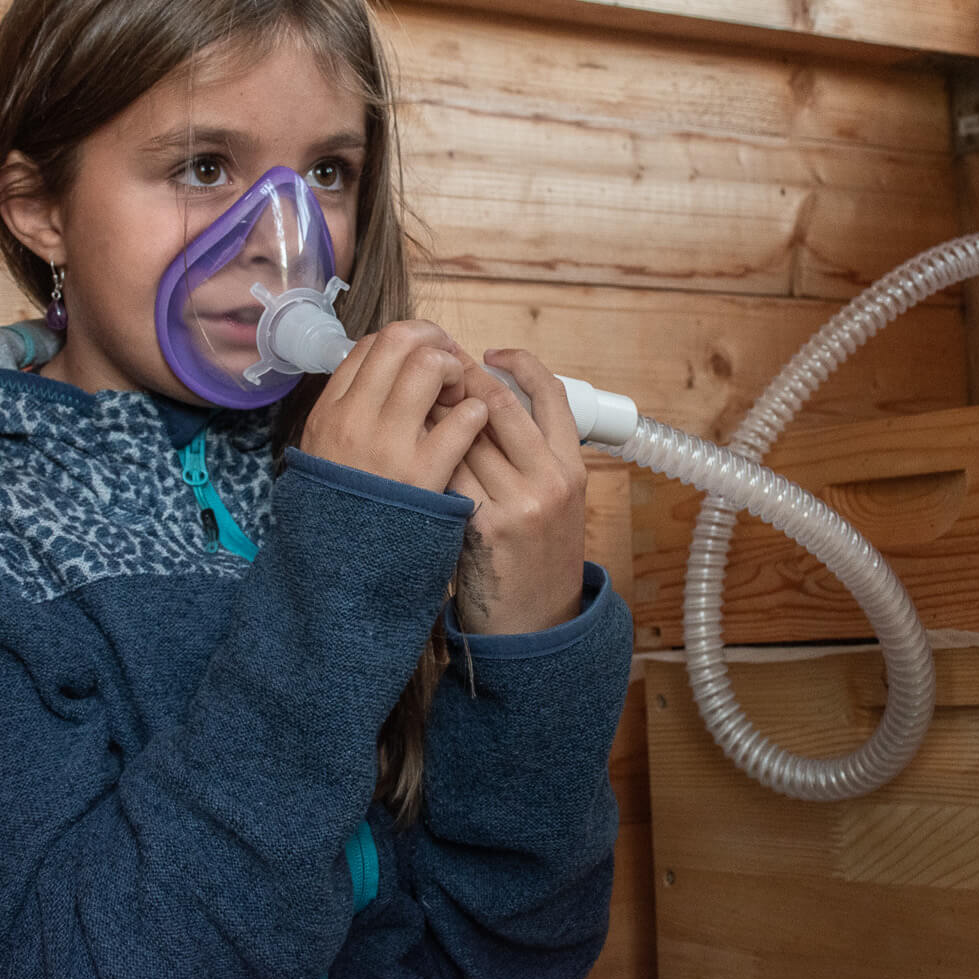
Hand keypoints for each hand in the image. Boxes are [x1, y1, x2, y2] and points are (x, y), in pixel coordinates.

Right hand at [299, 321, 488, 493]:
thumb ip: (351, 409)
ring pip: (430, 367)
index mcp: (331, 411)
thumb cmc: (344, 507)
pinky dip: (476, 413)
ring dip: (455, 372)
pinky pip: (463, 419)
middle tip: (449, 365)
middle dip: (433, 342)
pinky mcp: (425, 475)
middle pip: (400, 341)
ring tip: (460, 397)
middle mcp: (355, 420)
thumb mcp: (326, 450)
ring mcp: (390, 445)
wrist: (343, 567)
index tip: (423, 353)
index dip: (406, 339)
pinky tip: (473, 427)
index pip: (370, 345)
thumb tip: (385, 370)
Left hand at [432, 349, 588, 634]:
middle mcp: (552, 479)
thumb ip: (529, 457)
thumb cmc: (534, 560)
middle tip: (434, 365)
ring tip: (412, 401)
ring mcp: (521, 503)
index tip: (488, 351)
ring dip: (435, 414)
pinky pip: (449, 474)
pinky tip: (408, 448)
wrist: (535, 626)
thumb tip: (483, 404)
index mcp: (571, 467)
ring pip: (467, 435)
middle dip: (462, 378)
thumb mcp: (553, 502)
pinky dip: (426, 455)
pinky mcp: (487, 526)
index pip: (551, 393)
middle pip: (501, 404)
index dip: (519, 362)